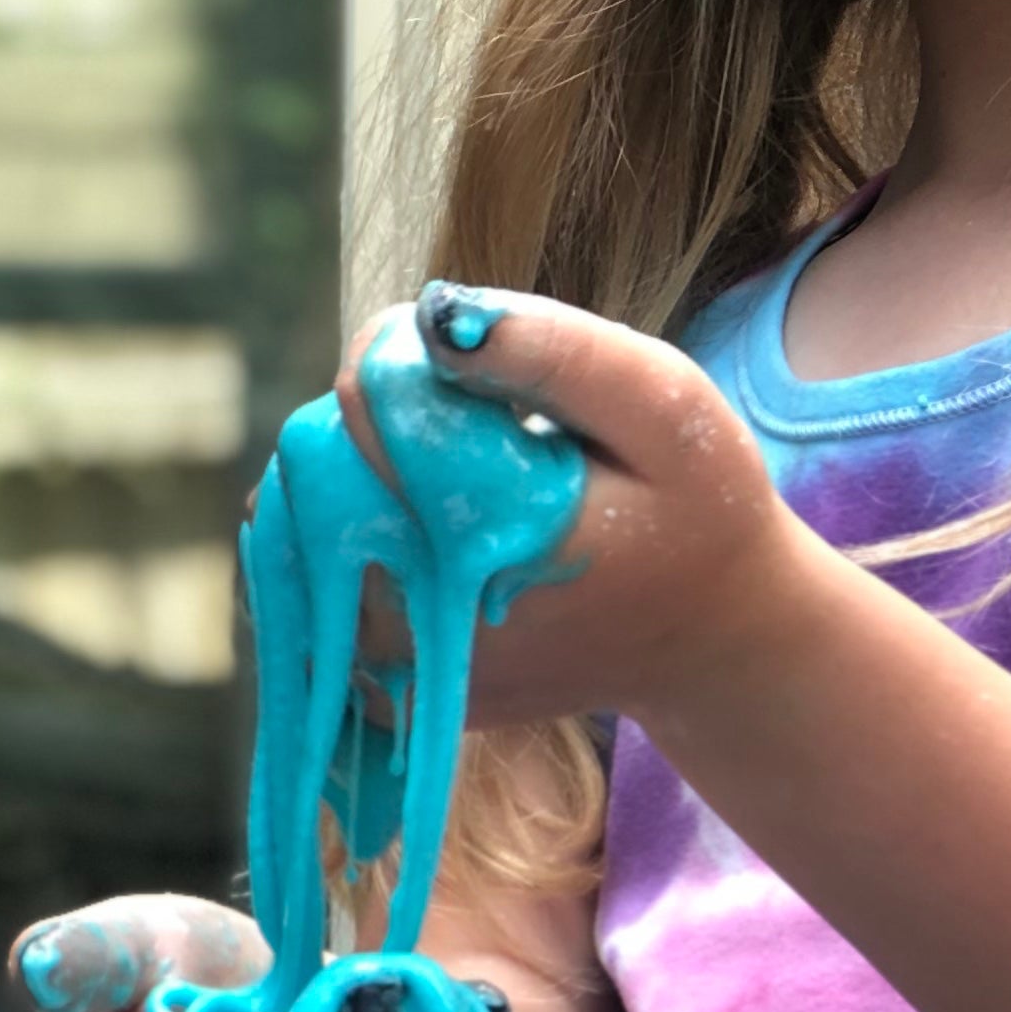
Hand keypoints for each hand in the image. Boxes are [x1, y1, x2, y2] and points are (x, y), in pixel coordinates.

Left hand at [349, 286, 804, 730]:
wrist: (711, 640)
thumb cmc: (694, 508)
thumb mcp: (661, 407)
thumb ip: (550, 352)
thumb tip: (433, 317)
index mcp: (494, 532)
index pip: (370, 402)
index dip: (399, 353)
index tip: (456, 354)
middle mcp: (426, 616)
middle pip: (318, 465)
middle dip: (370, 422)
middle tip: (468, 431)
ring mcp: (397, 670)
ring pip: (298, 525)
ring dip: (348, 483)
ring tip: (448, 486)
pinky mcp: (383, 694)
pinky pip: (307, 589)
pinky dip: (340, 547)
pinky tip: (417, 536)